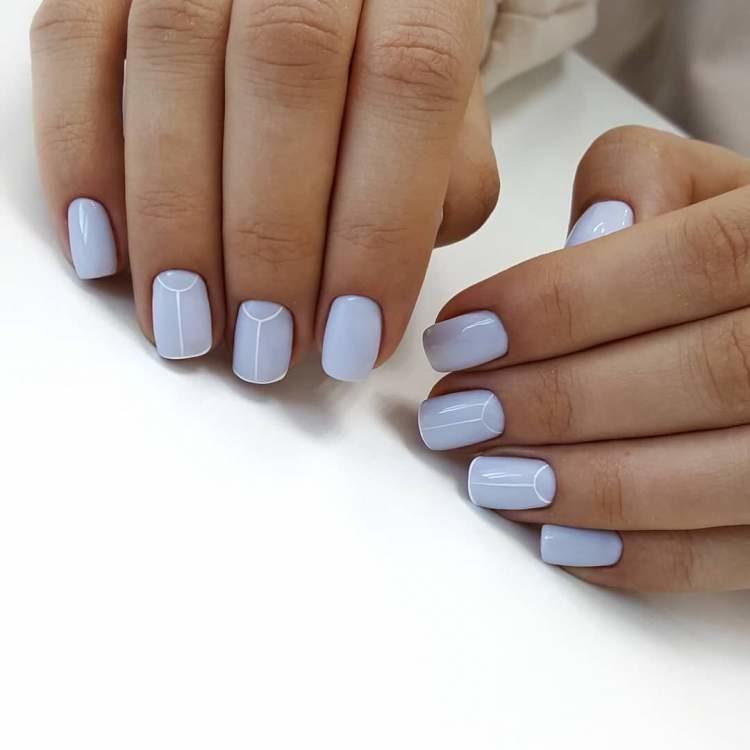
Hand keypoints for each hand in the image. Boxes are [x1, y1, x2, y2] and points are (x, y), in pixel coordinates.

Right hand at [31, 0, 497, 381]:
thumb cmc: (397, 42)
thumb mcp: (459, 100)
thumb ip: (443, 174)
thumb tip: (380, 278)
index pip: (408, 87)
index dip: (376, 231)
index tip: (354, 341)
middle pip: (285, 73)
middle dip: (269, 240)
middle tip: (264, 347)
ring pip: (173, 60)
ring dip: (175, 220)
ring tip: (187, 324)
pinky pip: (74, 41)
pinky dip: (79, 154)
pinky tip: (104, 251)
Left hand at [419, 126, 749, 591]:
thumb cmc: (739, 256)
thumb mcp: (704, 189)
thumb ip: (642, 184)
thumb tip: (587, 237)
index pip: (696, 260)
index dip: (564, 304)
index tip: (461, 337)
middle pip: (709, 374)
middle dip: (561, 401)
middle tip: (458, 415)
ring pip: (728, 474)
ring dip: (591, 484)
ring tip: (491, 478)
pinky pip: (742, 553)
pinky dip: (645, 554)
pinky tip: (560, 540)